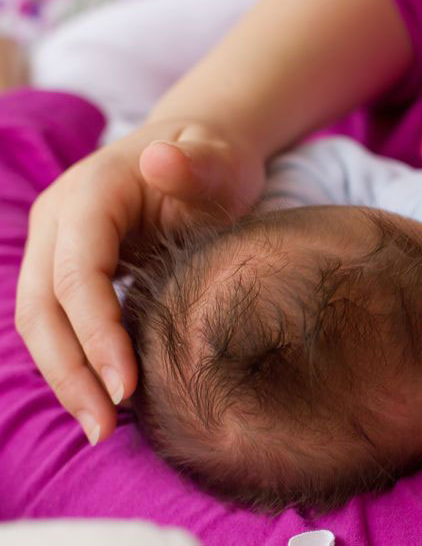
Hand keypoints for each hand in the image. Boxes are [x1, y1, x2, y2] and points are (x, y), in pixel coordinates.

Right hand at [15, 121, 263, 443]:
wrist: (198, 157)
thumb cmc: (214, 162)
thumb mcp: (218, 159)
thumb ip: (198, 162)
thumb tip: (160, 159)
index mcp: (89, 195)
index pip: (77, 275)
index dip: (96, 334)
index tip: (128, 387)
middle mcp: (58, 221)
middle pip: (42, 307)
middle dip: (70, 372)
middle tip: (104, 429)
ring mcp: (57, 246)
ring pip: (39, 322)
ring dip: (65, 377)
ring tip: (100, 428)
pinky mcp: (67, 269)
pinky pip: (57, 322)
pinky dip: (74, 361)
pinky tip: (102, 399)